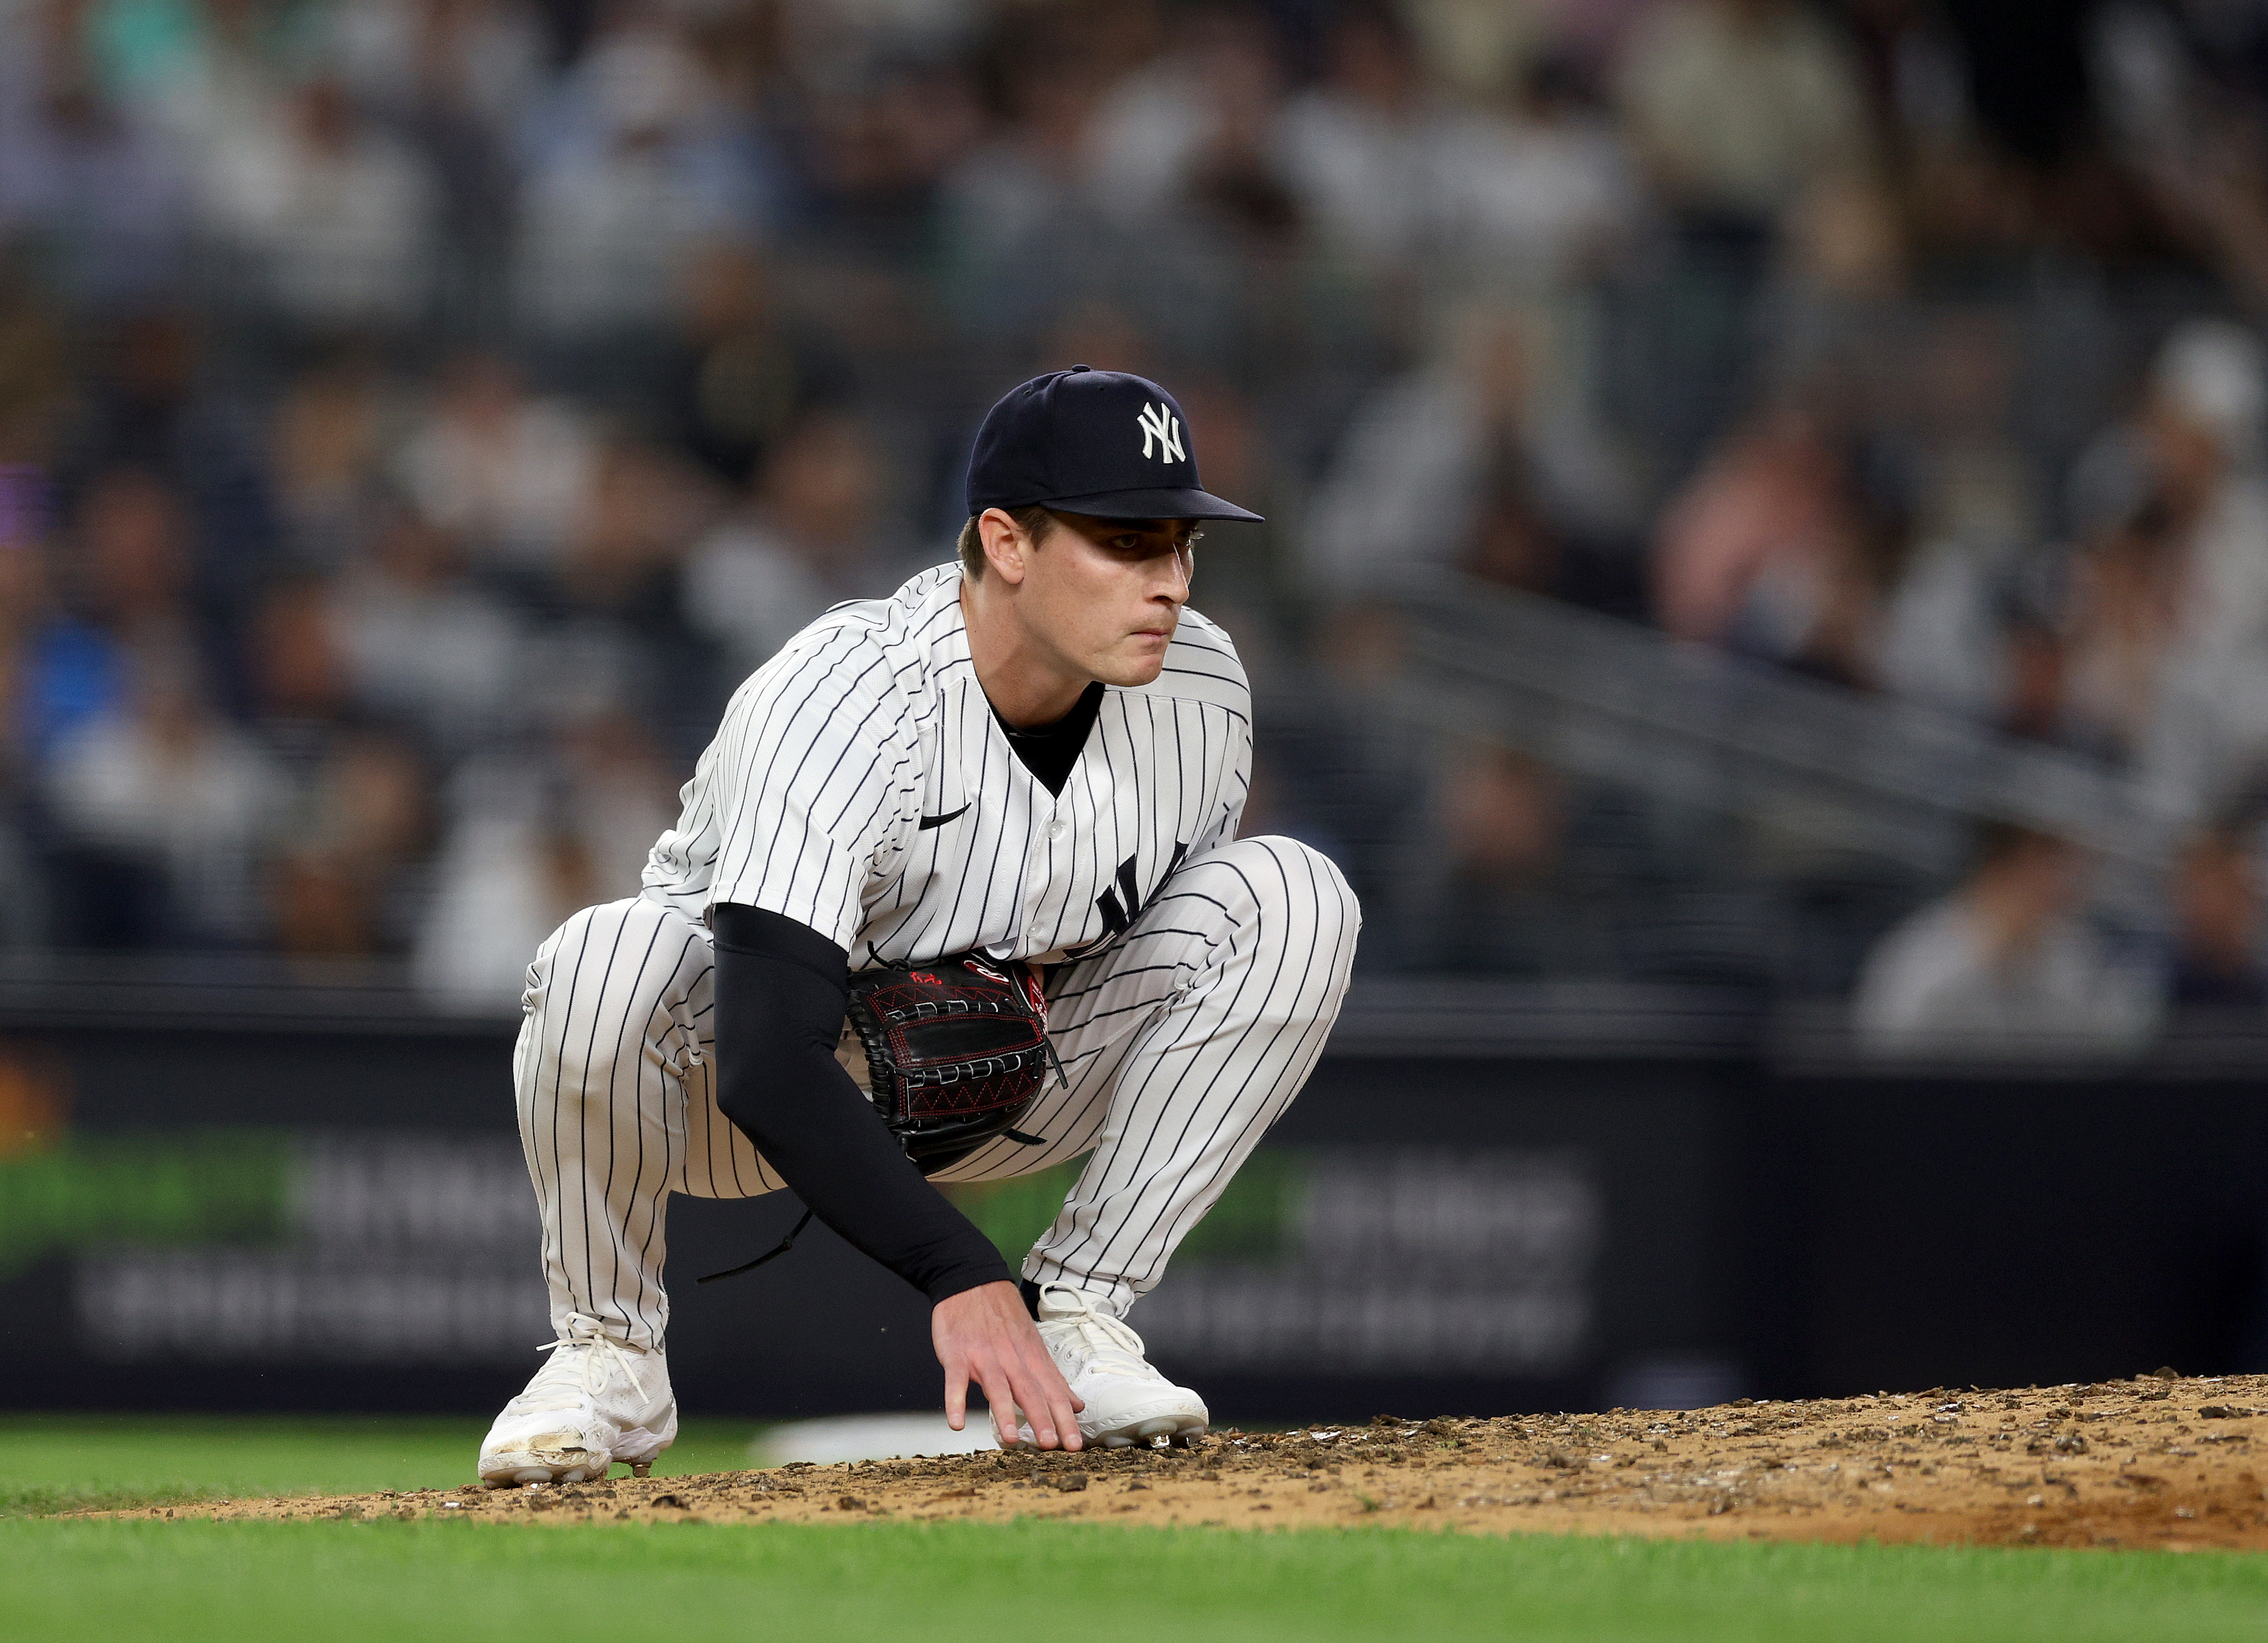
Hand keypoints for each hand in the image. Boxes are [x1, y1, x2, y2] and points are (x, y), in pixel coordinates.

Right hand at [932, 1280, 1083, 1449]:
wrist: (970, 1281)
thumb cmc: (1002, 1316)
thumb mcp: (1032, 1343)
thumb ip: (1052, 1377)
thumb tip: (1076, 1405)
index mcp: (1031, 1357)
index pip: (1052, 1392)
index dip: (1064, 1418)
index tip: (1075, 1444)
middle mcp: (1011, 1358)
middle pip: (1029, 1391)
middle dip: (1042, 1419)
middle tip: (1052, 1445)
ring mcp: (983, 1356)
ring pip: (997, 1386)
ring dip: (1004, 1412)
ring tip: (1010, 1439)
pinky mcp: (957, 1354)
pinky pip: (956, 1380)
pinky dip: (955, 1400)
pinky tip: (956, 1422)